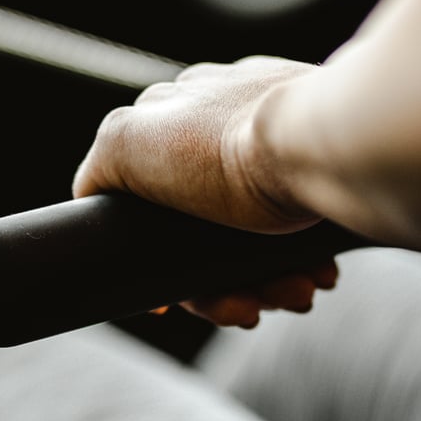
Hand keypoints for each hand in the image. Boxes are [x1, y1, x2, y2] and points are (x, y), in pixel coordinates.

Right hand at [74, 57, 333, 327]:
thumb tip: (94, 200)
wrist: (326, 147)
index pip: (150, 202)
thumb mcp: (126, 145)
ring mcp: (277, 140)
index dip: (161, 262)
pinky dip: (303, 259)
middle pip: (205, 230)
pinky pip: (303, 227)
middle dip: (224, 282)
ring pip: (256, 237)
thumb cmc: (229, 147)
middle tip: (251, 308)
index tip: (178, 302)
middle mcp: (225, 121)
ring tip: (295, 293)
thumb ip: (99, 168)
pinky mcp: (323, 163)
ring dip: (267, 281)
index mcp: (175, 113)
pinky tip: (317, 272)